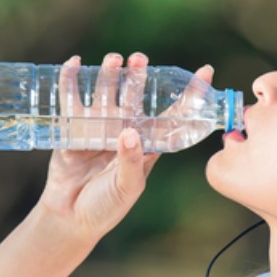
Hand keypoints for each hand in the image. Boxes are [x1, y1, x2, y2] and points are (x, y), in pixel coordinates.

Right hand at [37, 52, 213, 240]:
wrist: (71, 218)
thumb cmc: (107, 207)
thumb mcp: (127, 187)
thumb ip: (131, 162)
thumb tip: (130, 133)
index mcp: (146, 143)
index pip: (172, 114)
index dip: (189, 94)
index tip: (205, 71)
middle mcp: (124, 129)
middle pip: (134, 96)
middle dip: (137, 76)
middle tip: (139, 59)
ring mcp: (99, 126)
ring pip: (105, 92)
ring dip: (108, 74)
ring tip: (113, 60)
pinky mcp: (73, 128)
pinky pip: (71, 99)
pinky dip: (71, 80)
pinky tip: (74, 64)